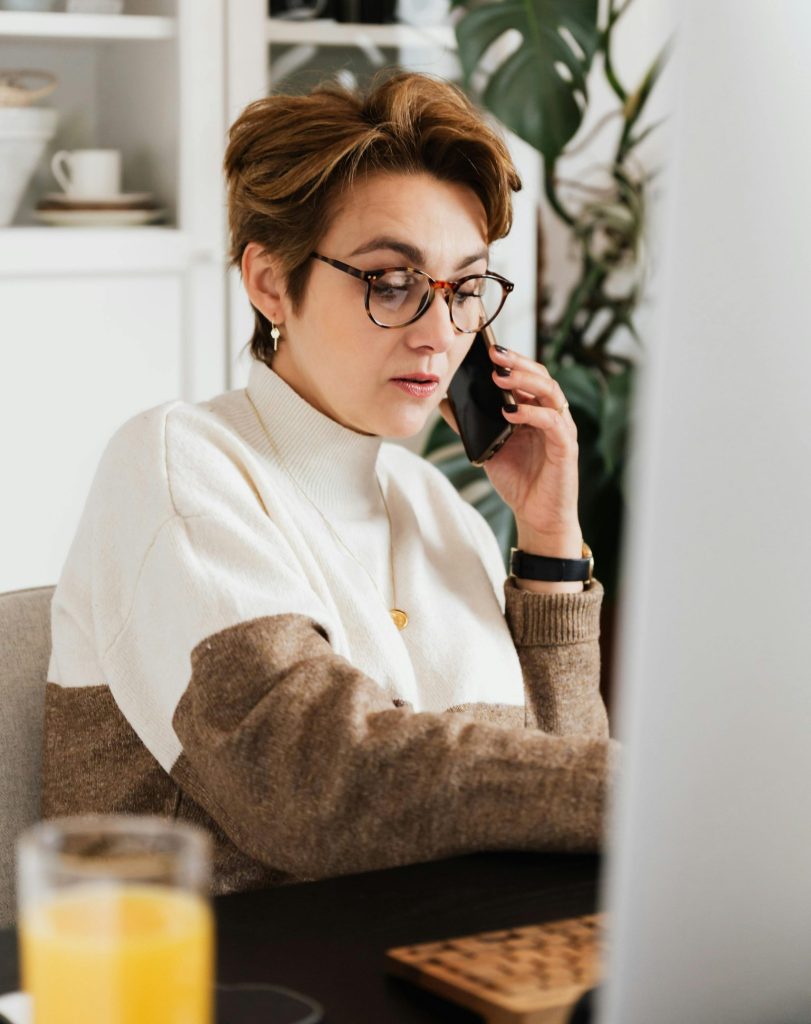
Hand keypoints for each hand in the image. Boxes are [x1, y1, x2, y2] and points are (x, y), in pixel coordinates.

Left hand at [440, 344, 581, 557]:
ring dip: (525, 381)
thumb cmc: (518, 481)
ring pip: (550, 392)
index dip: (510, 360)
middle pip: (541, 376)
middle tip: (493, 353)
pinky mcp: (566, 447)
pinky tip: (510, 411)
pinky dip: (531, 413)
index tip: (486, 348)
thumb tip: (444, 402)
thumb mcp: (487, 447)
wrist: (536, 516)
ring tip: (500, 376)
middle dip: (516, 362)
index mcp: (535, 411)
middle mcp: (551, 414)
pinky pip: (552, 422)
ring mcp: (561, 428)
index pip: (527, 375)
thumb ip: (470, 425)